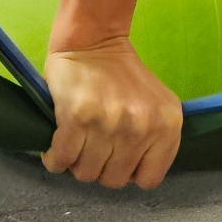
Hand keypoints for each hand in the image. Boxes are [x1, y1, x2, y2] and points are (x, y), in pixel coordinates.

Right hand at [40, 36, 183, 188]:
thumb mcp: (156, 106)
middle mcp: (142, 126)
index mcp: (167, 125)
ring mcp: (110, 122)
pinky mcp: (78, 117)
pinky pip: (61, 160)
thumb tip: (132, 176)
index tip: (119, 159)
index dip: (130, 172)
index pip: (149, 180)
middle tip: (93, 148)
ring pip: (86, 173)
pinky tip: (57, 146)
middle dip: (100, 168)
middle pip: (114, 180)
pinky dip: (54, 159)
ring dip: (76, 164)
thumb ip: (154, 140)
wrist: (93, 42)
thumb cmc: (123, 77)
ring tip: (76, 144)